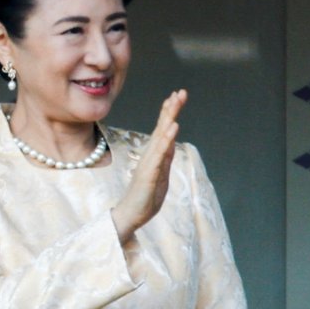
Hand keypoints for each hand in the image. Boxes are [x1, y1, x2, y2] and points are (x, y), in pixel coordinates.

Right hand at [111, 89, 186, 243]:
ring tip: (175, 102)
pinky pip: (160, 154)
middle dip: (170, 109)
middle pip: (162, 128)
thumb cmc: (144, 199)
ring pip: (161, 137)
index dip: (169, 113)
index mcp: (154, 157)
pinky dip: (167, 139)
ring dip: (169, 118)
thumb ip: (164, 160)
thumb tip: (171, 144)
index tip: (176, 96)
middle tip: (179, 92)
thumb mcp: (160, 177)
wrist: (130, 216)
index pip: (163, 131)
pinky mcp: (149, 174)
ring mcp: (149, 164)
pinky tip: (173, 127)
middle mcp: (150, 156)